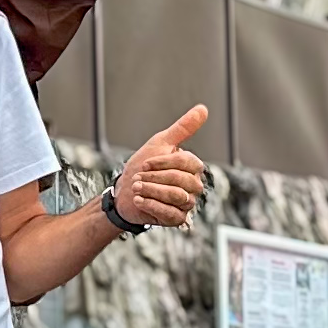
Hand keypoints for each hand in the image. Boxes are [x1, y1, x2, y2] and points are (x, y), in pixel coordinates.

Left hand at [108, 105, 207, 227]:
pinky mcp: (177, 219)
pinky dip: (151, 206)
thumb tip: (203, 109)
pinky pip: (171, 214)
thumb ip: (183, 128)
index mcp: (192, 167)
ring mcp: (187, 203)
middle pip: (182, 180)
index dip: (163, 162)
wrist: (124, 193)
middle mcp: (193, 186)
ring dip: (151, 191)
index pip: (187, 162)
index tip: (145, 163)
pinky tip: (139, 201)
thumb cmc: (142, 167)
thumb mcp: (159, 143)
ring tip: (137, 188)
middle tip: (138, 178)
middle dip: (155, 178)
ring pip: (177, 196)